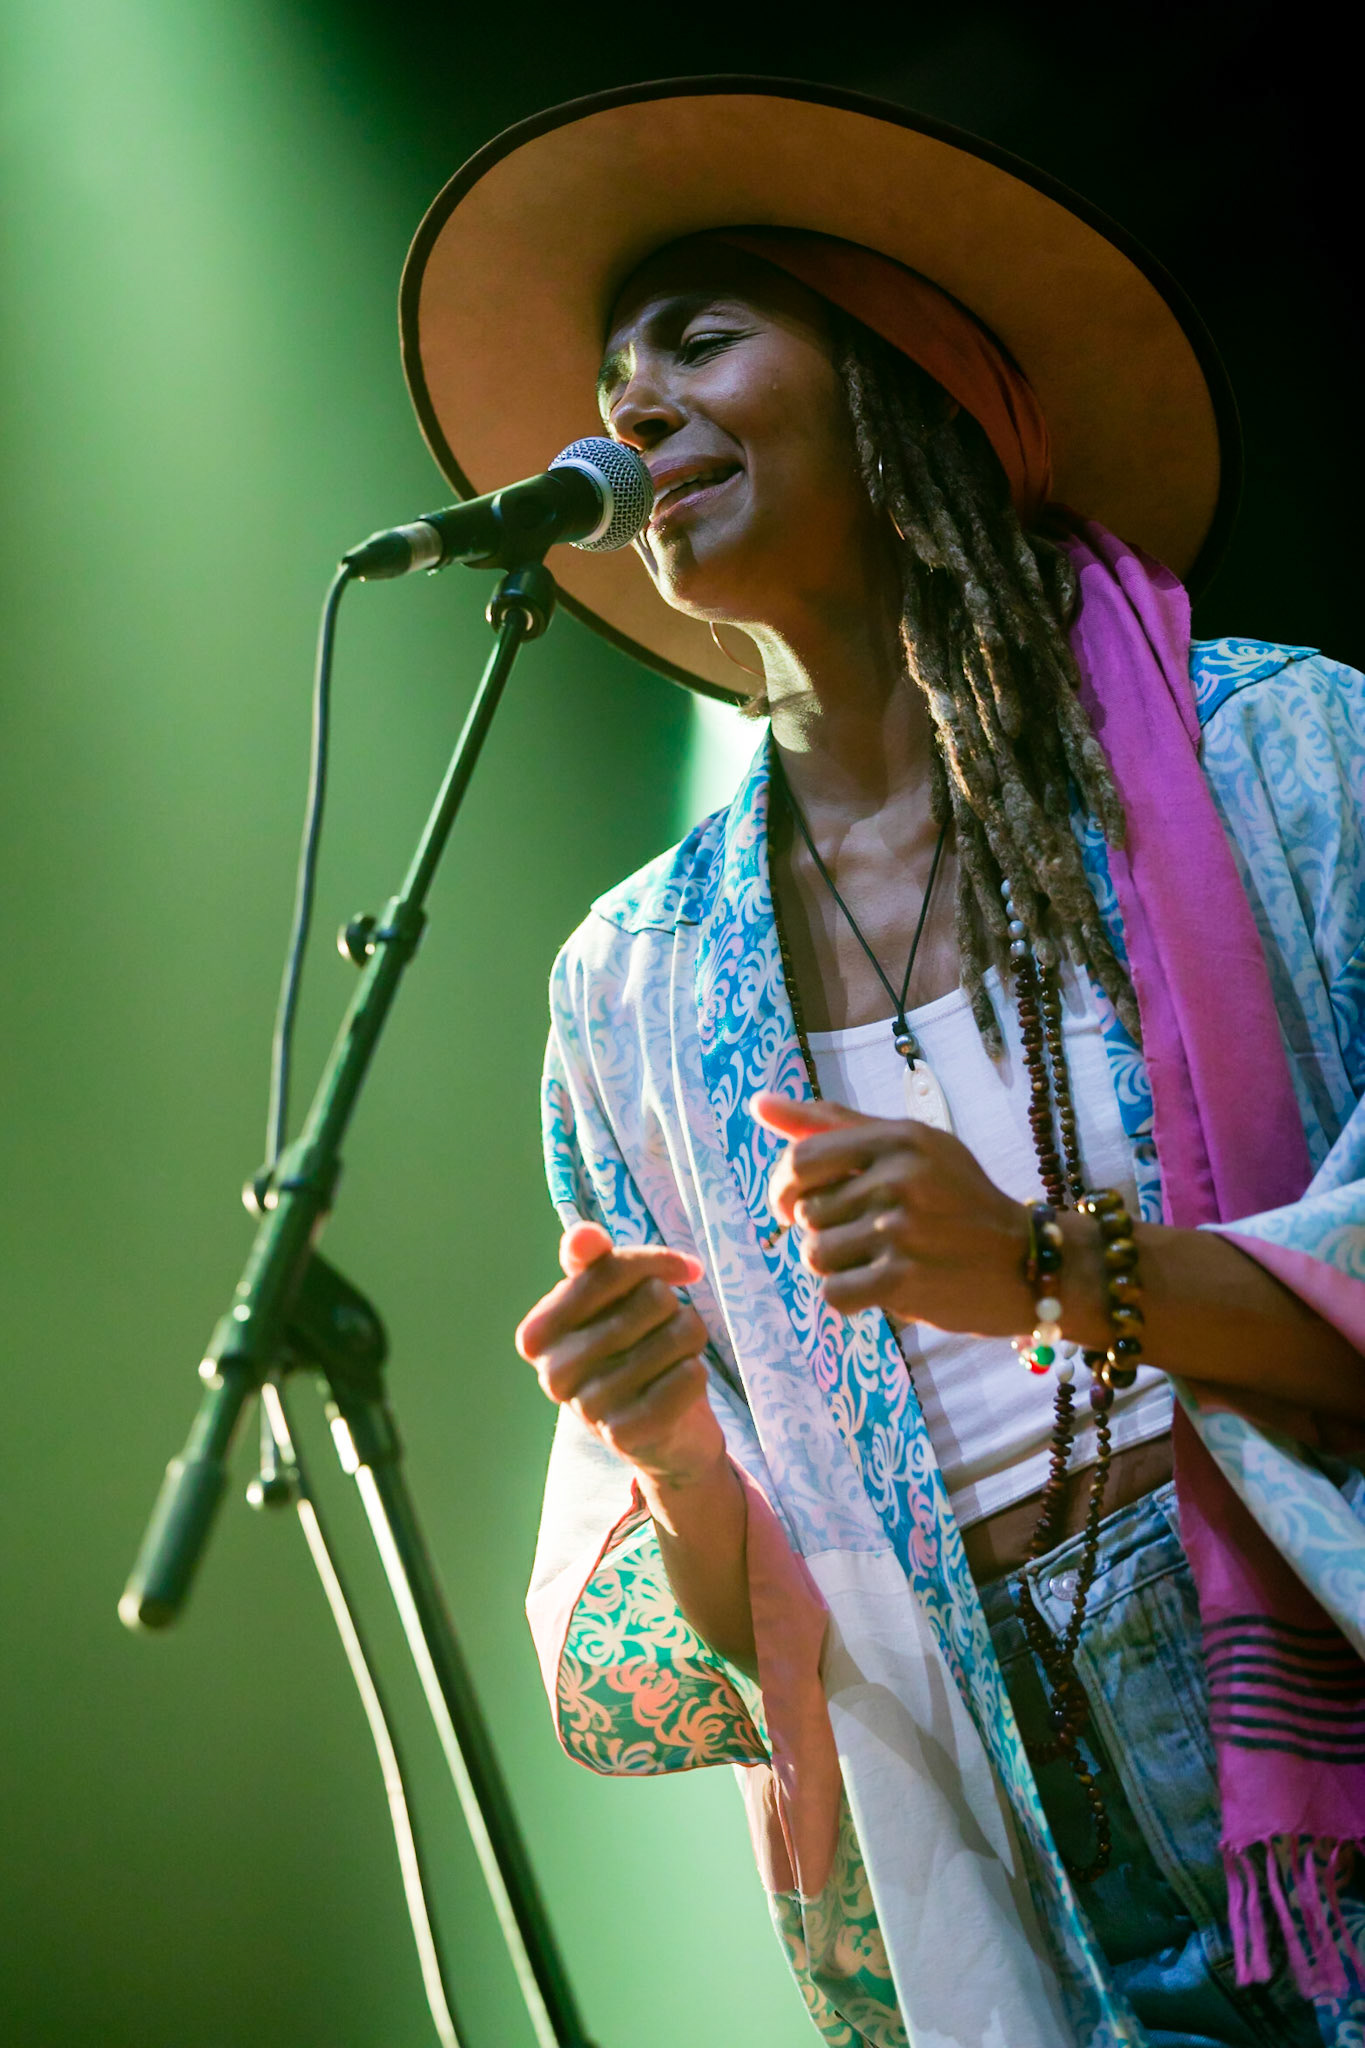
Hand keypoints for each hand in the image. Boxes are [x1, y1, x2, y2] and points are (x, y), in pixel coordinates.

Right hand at [515, 1222, 724, 1485]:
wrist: (659, 1434)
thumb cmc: (630, 1351)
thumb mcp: (609, 1302)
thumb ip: (594, 1264)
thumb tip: (581, 1236)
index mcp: (537, 1334)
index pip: (607, 1269)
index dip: (655, 1263)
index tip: (682, 1270)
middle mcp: (553, 1374)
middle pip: (651, 1299)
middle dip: (673, 1307)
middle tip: (666, 1329)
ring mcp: (588, 1409)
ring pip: (677, 1336)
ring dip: (690, 1339)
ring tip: (675, 1356)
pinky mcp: (627, 1436)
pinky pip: (688, 1377)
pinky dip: (696, 1372)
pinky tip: (680, 1384)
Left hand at [753, 1091, 1032, 1336]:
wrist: (1028, 1263)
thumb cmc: (959, 1199)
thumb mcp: (909, 1145)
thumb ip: (833, 1124)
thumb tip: (759, 1105)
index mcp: (899, 1138)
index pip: (801, 1160)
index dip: (784, 1187)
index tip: (795, 1204)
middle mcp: (899, 1178)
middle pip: (806, 1213)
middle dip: (823, 1231)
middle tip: (864, 1237)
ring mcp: (900, 1231)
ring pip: (814, 1255)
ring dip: (836, 1266)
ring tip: (876, 1260)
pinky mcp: (902, 1282)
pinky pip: (834, 1293)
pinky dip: (850, 1296)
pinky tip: (882, 1287)